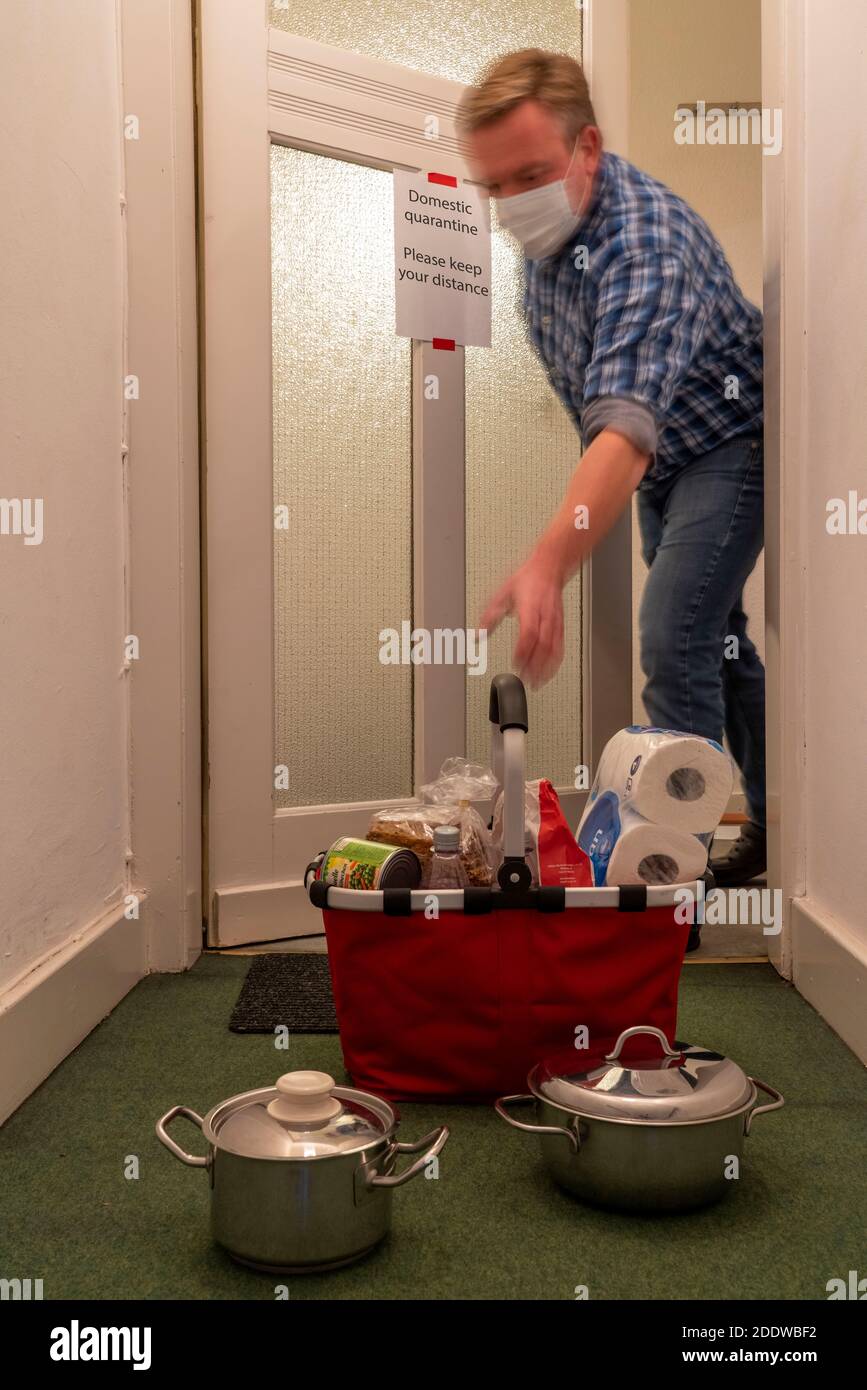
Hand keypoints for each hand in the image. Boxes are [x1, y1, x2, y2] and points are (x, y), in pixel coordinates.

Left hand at [479, 554, 565, 688]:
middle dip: (534, 665)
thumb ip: (490, 616)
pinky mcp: (560, 625)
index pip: (529, 633)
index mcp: (529, 608)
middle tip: (525, 680)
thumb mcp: (503, 594)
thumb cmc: (527, 579)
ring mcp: (554, 621)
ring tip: (536, 682)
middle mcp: (544, 616)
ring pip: (553, 648)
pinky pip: (560, 646)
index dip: (523, 651)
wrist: (549, 568)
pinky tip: (549, 672)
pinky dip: (555, 662)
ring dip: (545, 668)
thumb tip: (477, 635)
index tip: (516, 664)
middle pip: (542, 645)